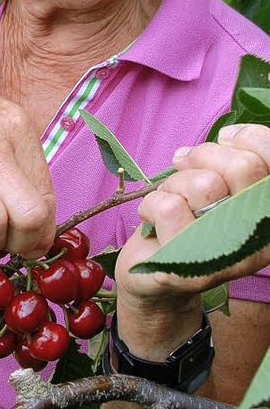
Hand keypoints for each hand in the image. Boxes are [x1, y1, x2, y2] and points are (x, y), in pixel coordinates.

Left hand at [113, 123, 269, 357]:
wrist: (154, 272)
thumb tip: (230, 136)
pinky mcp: (192, 268)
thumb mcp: (217, 186)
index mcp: (268, 212)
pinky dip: (151, 203)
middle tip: (185, 164)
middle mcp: (260, 237)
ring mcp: (228, 255)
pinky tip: (153, 218)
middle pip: (244, 168)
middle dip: (205, 155)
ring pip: (204, 186)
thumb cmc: (188, 218)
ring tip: (171, 197)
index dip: (250, 138)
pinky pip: (170, 208)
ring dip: (175, 183)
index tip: (224, 139)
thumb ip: (231, 164)